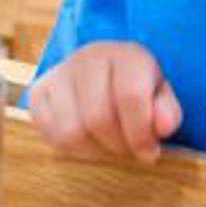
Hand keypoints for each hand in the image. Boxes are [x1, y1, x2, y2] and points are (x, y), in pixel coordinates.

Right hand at [28, 41, 181, 163]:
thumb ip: (167, 112)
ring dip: (95, 150)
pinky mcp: (38, 93)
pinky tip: (88, 140)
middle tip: (128, 150)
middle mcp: (86, 58)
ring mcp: (57, 74)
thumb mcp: (161, 97)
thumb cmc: (136, 89)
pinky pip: (51, 135)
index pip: (129, 96)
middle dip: (118, 145)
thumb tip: (164, 127)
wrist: (103, 74)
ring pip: (71, 131)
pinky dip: (73, 147)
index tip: (150, 152)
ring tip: (109, 145)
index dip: (141, 133)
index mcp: (124, 55)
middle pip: (97, 118)